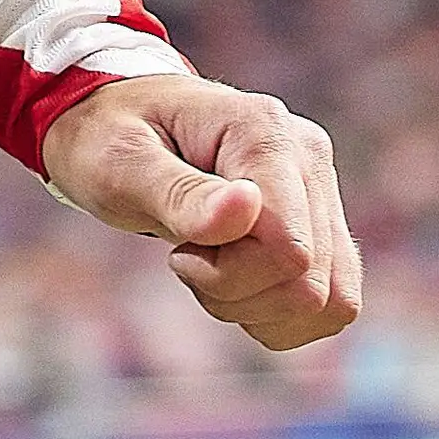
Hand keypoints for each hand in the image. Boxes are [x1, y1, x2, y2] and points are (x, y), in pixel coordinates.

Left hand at [43, 73, 363, 351]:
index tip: (178, 250)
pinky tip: (234, 280)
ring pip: (331, 300)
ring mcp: (321, 191)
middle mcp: (307, 157)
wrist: (112, 124)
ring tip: (208, 265)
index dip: (229, 274)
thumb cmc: (105, 136)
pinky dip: (278, 314)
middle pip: (311, 283)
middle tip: (185, 257)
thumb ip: (178, 192)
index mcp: (262, 130)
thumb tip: (245, 209)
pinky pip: (333, 302)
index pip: (288, 248)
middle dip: (236, 292)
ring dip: (259, 307)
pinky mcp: (322, 225)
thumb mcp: (118, 162)